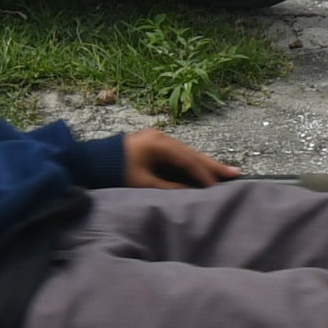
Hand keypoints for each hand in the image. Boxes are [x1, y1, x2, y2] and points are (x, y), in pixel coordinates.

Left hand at [119, 128, 235, 188]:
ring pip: (187, 152)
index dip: (204, 173)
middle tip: (236, 173)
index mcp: (158, 144)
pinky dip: (192, 162)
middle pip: (192, 152)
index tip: (217, 186)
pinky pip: (179, 153)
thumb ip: (169, 186)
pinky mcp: (155, 143)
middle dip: (213, 165)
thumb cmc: (115, 172)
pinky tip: (204, 169)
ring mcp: (158, 138)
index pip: (187, 159)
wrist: (91, 161)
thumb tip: (191, 191)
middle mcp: (161, 137)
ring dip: (204, 164)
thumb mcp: (143, 183)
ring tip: (226, 172)